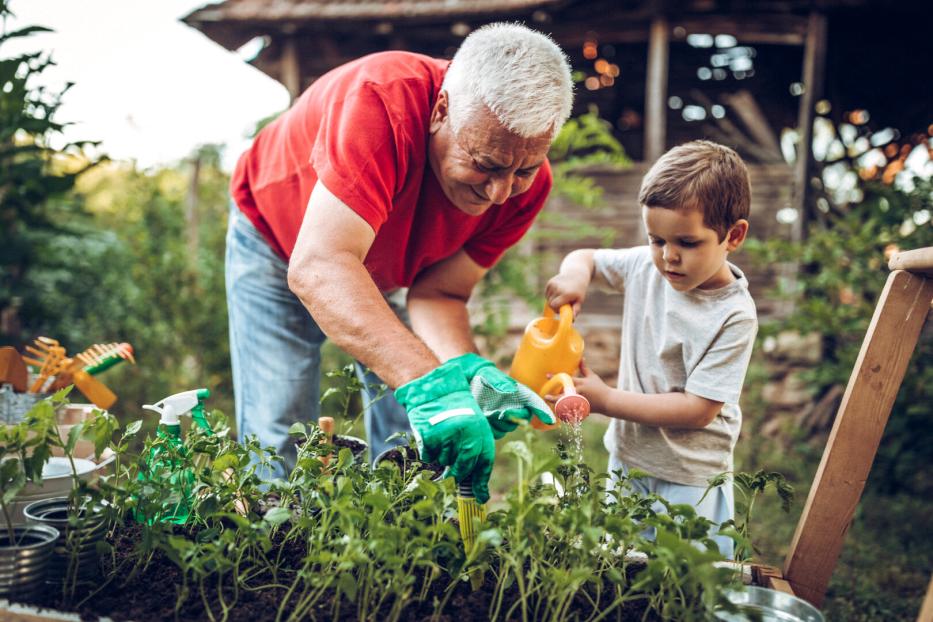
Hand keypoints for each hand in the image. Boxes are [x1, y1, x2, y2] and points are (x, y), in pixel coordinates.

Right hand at [394, 362, 494, 502]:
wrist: (432, 386)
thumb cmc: (455, 405)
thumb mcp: (474, 421)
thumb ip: (478, 449)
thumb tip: (480, 490)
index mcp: (481, 430)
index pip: (484, 463)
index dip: (481, 482)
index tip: (480, 496)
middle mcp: (466, 435)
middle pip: (463, 468)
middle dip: (458, 469)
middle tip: (452, 458)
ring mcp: (447, 437)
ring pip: (445, 462)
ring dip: (443, 455)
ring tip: (443, 435)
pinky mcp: (429, 437)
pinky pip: (429, 457)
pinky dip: (429, 450)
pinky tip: (431, 435)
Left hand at [449, 353, 554, 437]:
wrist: (450, 378)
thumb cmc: (471, 369)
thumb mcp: (483, 369)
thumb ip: (497, 378)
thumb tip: (511, 390)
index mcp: (513, 391)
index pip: (532, 401)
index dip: (542, 410)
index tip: (549, 419)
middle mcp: (508, 405)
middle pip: (521, 418)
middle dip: (513, 417)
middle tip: (499, 412)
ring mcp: (497, 416)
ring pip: (506, 427)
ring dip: (498, 423)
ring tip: (484, 411)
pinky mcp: (486, 425)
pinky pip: (493, 433)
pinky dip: (488, 428)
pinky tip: (479, 417)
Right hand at [544, 272, 587, 316]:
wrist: (576, 274)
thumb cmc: (579, 290)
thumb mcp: (580, 300)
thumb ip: (576, 310)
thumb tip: (572, 319)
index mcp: (566, 293)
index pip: (554, 306)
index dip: (556, 310)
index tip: (562, 309)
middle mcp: (558, 288)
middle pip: (549, 303)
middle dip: (554, 306)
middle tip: (562, 304)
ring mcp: (553, 284)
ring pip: (547, 299)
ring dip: (553, 300)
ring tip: (561, 297)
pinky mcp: (550, 282)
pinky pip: (547, 294)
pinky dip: (551, 295)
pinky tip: (558, 292)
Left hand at [545, 359, 609, 413]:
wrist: (608, 401)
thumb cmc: (600, 388)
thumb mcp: (592, 377)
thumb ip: (584, 368)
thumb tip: (581, 358)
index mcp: (581, 383)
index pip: (567, 379)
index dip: (556, 377)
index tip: (547, 376)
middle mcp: (579, 392)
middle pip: (564, 394)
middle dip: (554, 396)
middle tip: (546, 396)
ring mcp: (581, 402)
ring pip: (567, 405)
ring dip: (558, 405)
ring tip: (550, 406)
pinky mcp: (582, 409)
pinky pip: (571, 412)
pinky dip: (565, 413)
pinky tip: (559, 413)